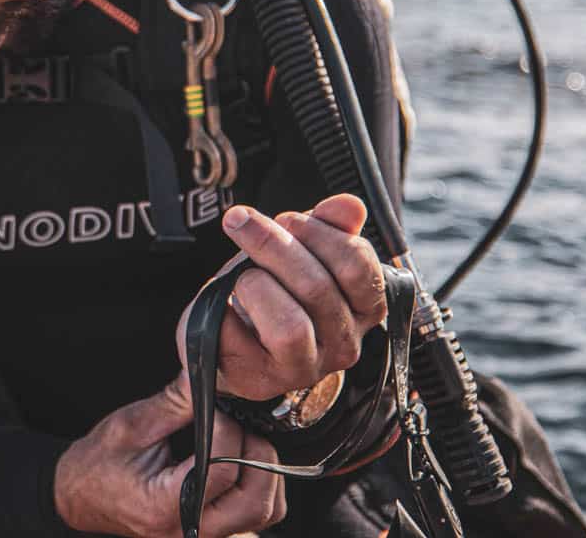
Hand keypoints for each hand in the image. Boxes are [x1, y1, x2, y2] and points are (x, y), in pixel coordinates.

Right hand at [54, 371, 285, 536]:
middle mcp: (189, 529)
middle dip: (255, 452)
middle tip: (235, 426)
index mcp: (165, 506)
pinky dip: (257, 483)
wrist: (78, 494)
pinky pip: (254, 513)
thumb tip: (209, 372)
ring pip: (263, 510)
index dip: (228, 430)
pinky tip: (236, 458)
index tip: (215, 408)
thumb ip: (176, 401)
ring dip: (262, 470)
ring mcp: (202, 533)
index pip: (222, 470)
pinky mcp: (211, 529)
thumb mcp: (131, 424)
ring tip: (236, 442)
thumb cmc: (98, 463)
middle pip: (255, 500)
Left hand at [178, 193, 386, 402]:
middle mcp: (343, 344)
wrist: (226, 337)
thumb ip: (328, 226)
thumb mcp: (300, 250)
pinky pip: (239, 337)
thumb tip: (350, 207)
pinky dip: (222, 308)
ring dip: (256, 284)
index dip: (320, 234)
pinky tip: (223, 304)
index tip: (287, 219)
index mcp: (363, 308)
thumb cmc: (271, 290)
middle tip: (242, 224)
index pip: (359, 268)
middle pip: (317, 288)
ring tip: (243, 278)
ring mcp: (304, 368)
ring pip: (289, 326)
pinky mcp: (260, 380)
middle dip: (273, 245)